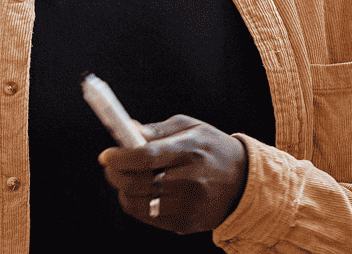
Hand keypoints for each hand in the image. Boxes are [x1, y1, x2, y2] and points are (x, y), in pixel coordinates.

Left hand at [98, 114, 249, 233]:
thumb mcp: (192, 128)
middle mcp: (190, 180)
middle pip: (137, 182)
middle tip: (111, 166)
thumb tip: (126, 130)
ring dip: (124, 191)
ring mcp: (187, 206)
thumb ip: (157, 130)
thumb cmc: (213, 149)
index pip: (146, 156)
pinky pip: (148, 217)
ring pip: (138, 203)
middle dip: (115, 174)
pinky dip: (138, 205)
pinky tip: (145, 193)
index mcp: (190, 150)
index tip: (106, 155)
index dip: (120, 157)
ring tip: (129, 178)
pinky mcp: (185, 224)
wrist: (245, 182)